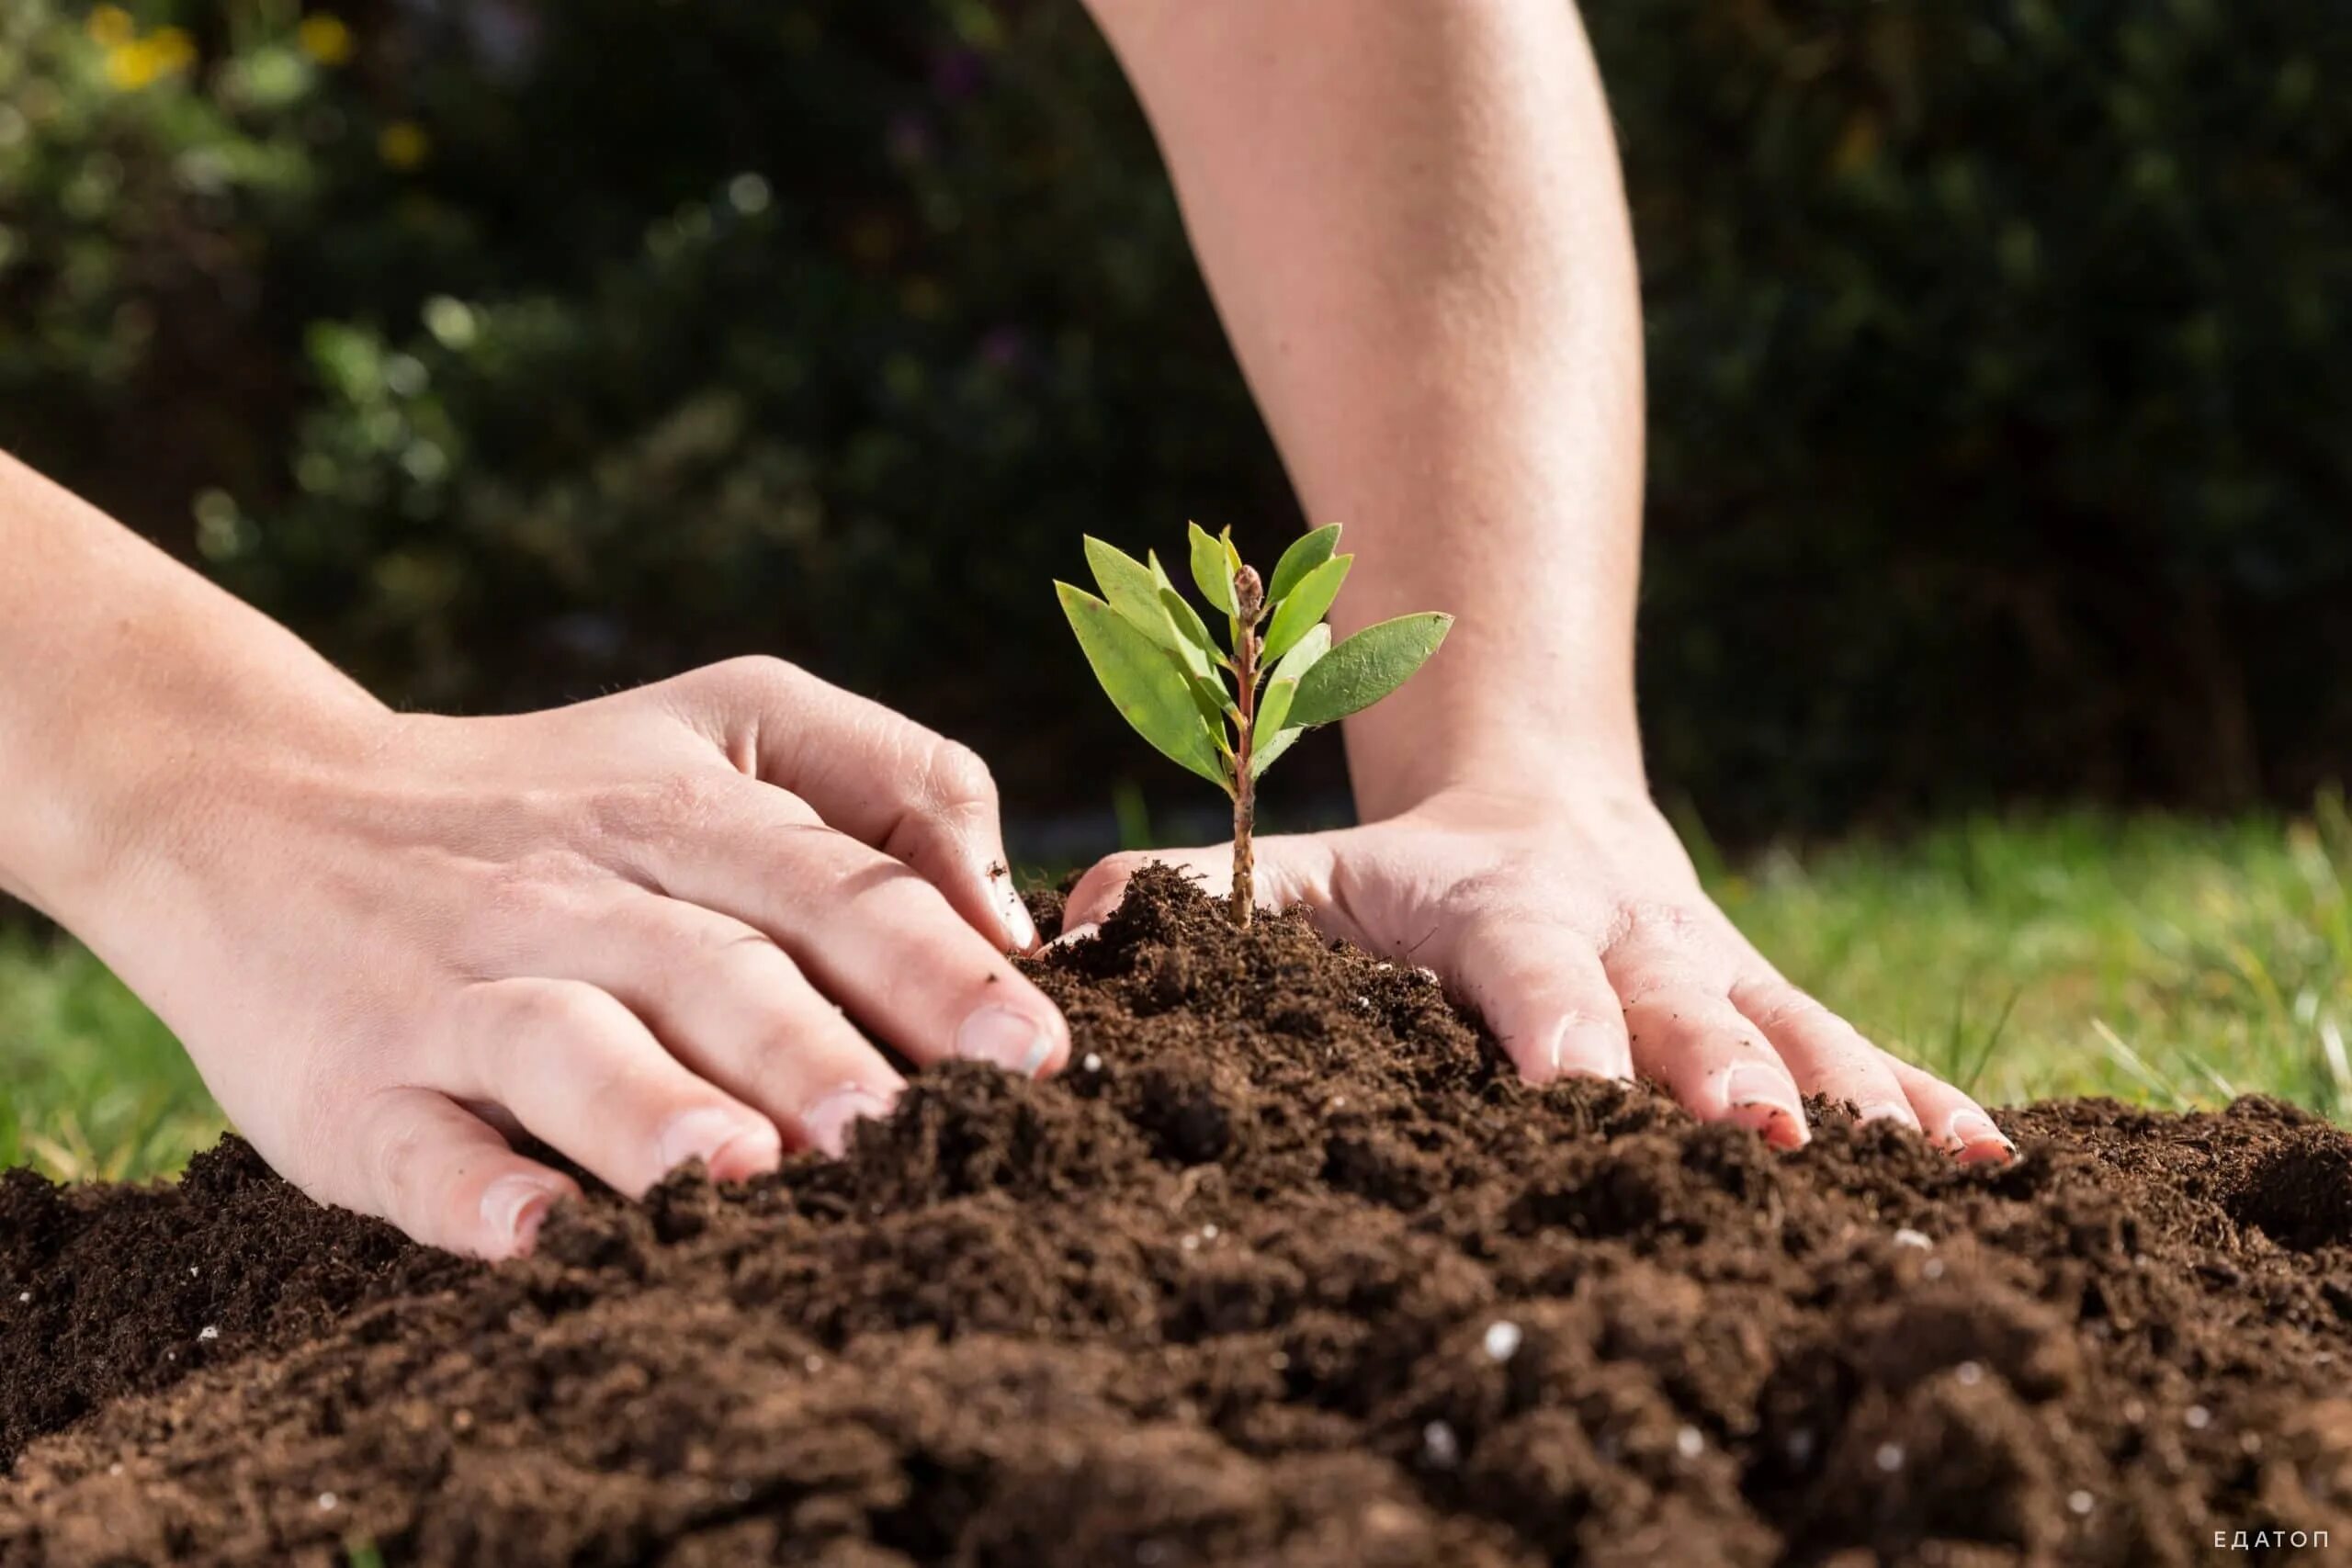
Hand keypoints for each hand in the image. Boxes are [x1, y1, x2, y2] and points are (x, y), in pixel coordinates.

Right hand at [74, 657, 1067, 1258]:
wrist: (258, 804)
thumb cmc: (549, 794)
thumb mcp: (721, 722)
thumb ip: (884, 779)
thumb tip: (1013, 917)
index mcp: (685, 810)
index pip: (830, 886)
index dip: (935, 964)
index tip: (1037, 1052)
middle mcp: (580, 893)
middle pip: (717, 966)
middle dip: (816, 1047)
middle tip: (907, 1128)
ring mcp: (460, 988)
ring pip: (566, 1045)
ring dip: (653, 1110)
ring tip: (737, 1173)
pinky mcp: (354, 1084)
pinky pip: (414, 1142)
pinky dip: (470, 1189)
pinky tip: (532, 1231)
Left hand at [1061, 784, 2010, 1158]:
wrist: (1544, 798)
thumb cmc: (1396, 874)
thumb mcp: (1292, 873)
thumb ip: (1184, 893)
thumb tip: (1060, 935)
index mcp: (1500, 907)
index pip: (1527, 970)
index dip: (1553, 1029)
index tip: (1578, 1096)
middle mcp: (1626, 934)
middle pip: (1683, 1006)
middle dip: (1725, 1076)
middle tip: (1764, 1146)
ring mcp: (1714, 967)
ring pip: (1796, 1029)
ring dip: (1857, 1101)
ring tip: (1930, 1174)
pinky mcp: (1771, 997)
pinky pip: (1859, 1046)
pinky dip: (1926, 1104)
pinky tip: (2001, 1171)